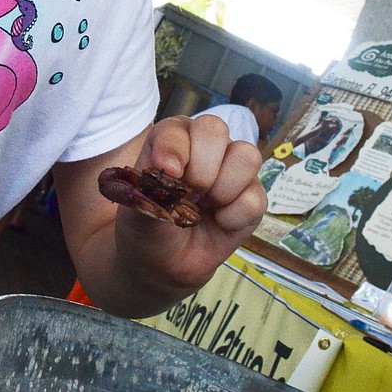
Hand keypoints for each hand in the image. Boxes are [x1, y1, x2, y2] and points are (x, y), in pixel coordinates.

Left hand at [116, 114, 266, 295]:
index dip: (174, 149)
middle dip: (200, 169)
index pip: (179, 127)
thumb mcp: (136, 207)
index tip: (168, 174)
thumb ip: (148, 185)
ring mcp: (233, 170)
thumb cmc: (147, 224)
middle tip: (187, 196)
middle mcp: (206, 146)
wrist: (163, 264)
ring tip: (204, 208)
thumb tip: (170, 167)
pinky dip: (233, 218)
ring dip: (221, 190)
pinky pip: (255, 198)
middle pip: (215, 129)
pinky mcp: (252, 197)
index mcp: (173, 138)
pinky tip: (219, 224)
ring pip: (246, 156)